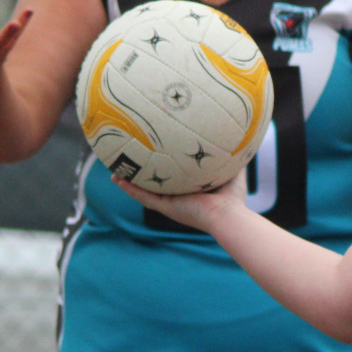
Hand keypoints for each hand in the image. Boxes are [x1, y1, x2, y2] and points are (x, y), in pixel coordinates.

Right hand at [111, 166, 247, 232]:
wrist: (227, 214)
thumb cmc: (233, 197)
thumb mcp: (231, 171)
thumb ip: (231, 157)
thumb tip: (237, 137)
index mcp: (190, 192)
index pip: (172, 178)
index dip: (162, 168)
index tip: (154, 155)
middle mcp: (177, 198)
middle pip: (154, 184)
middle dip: (141, 174)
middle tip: (129, 160)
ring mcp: (170, 204)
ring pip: (143, 191)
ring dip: (129, 182)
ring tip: (114, 170)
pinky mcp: (166, 208)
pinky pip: (143, 197)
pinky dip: (130, 189)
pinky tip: (117, 179)